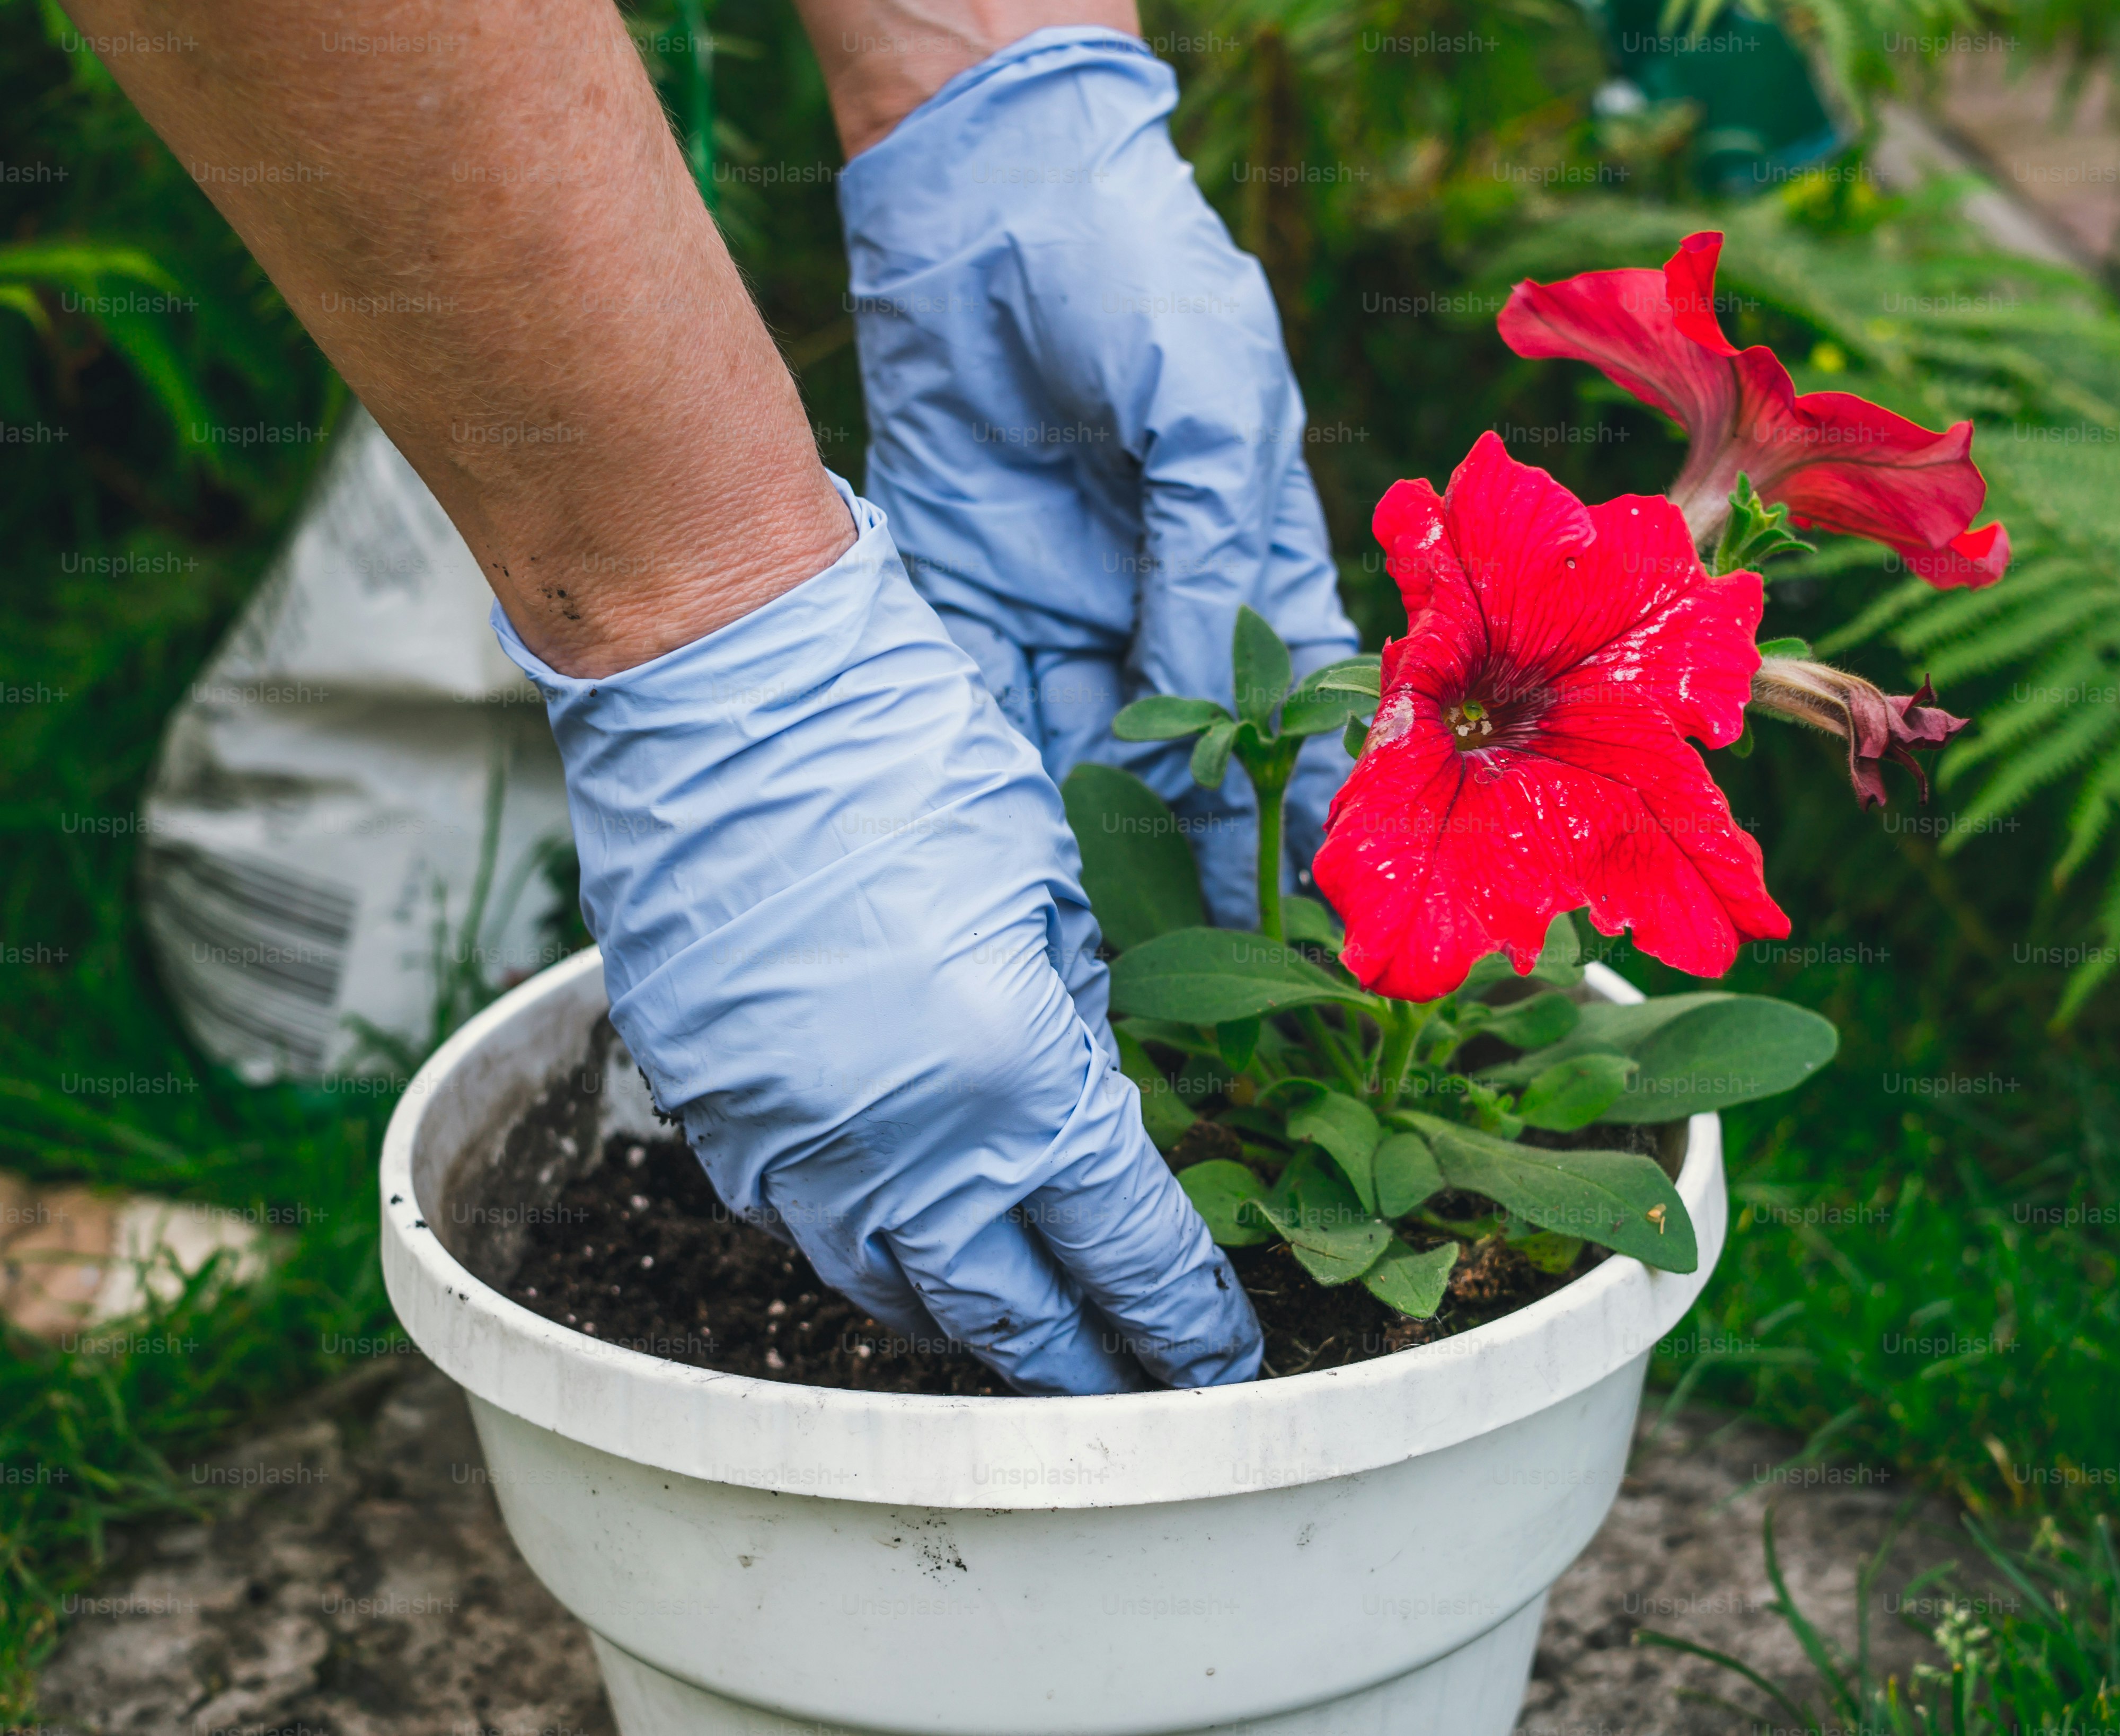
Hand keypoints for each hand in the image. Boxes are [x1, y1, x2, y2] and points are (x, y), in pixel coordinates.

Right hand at [494, 479, 1261, 1392]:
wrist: (725, 691)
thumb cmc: (908, 755)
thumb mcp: (1049, 890)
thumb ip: (1072, 1027)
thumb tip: (1084, 1115)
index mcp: (1010, 1078)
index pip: (1122, 1245)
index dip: (1180, 1316)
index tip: (1219, 1358)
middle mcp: (896, 1142)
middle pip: (1004, 1309)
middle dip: (1079, 1363)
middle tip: (1131, 1392)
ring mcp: (787, 1139)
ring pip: (889, 1289)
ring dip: (967, 1320)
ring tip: (1026, 1332)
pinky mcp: (709, 1112)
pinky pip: (798, 1224)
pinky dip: (865, 1248)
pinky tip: (904, 1242)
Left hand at [834, 27, 1359, 924]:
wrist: (982, 187)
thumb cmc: (1132, 268)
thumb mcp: (1205, 403)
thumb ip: (1207, 552)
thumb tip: (1210, 703)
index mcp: (1243, 552)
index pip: (1291, 705)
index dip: (1306, 802)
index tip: (1320, 902)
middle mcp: (1156, 596)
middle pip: (1186, 757)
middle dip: (1193, 860)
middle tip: (1205, 975)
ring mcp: (1061, 599)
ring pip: (1084, 753)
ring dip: (1092, 846)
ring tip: (1103, 955)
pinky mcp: (966, 590)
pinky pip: (983, 709)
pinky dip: (993, 787)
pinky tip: (1007, 869)